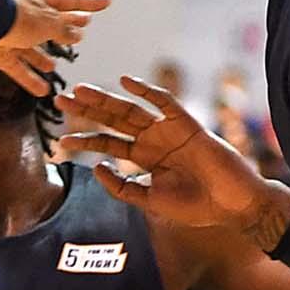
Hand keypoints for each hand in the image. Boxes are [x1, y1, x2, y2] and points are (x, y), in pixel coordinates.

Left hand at [0, 0, 110, 96]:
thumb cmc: (15, 17)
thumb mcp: (48, 22)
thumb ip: (64, 29)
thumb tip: (78, 33)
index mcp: (40, 0)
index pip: (71, 1)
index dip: (89, 3)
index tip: (107, 3)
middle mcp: (27, 16)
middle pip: (52, 24)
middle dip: (67, 28)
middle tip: (83, 31)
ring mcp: (12, 35)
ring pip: (31, 49)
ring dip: (42, 58)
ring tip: (54, 65)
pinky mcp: (0, 54)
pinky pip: (19, 69)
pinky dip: (30, 78)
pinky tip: (42, 89)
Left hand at [57, 74, 285, 239]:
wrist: (230, 205)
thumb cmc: (194, 207)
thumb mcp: (150, 201)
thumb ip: (123, 187)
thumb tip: (96, 167)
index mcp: (144, 157)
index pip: (108, 143)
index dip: (85, 140)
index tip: (60, 141)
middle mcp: (152, 139)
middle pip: (113, 120)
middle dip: (87, 110)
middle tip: (59, 100)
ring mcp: (168, 129)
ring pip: (131, 109)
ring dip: (106, 99)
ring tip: (81, 90)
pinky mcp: (186, 124)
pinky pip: (165, 103)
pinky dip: (147, 91)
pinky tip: (128, 82)